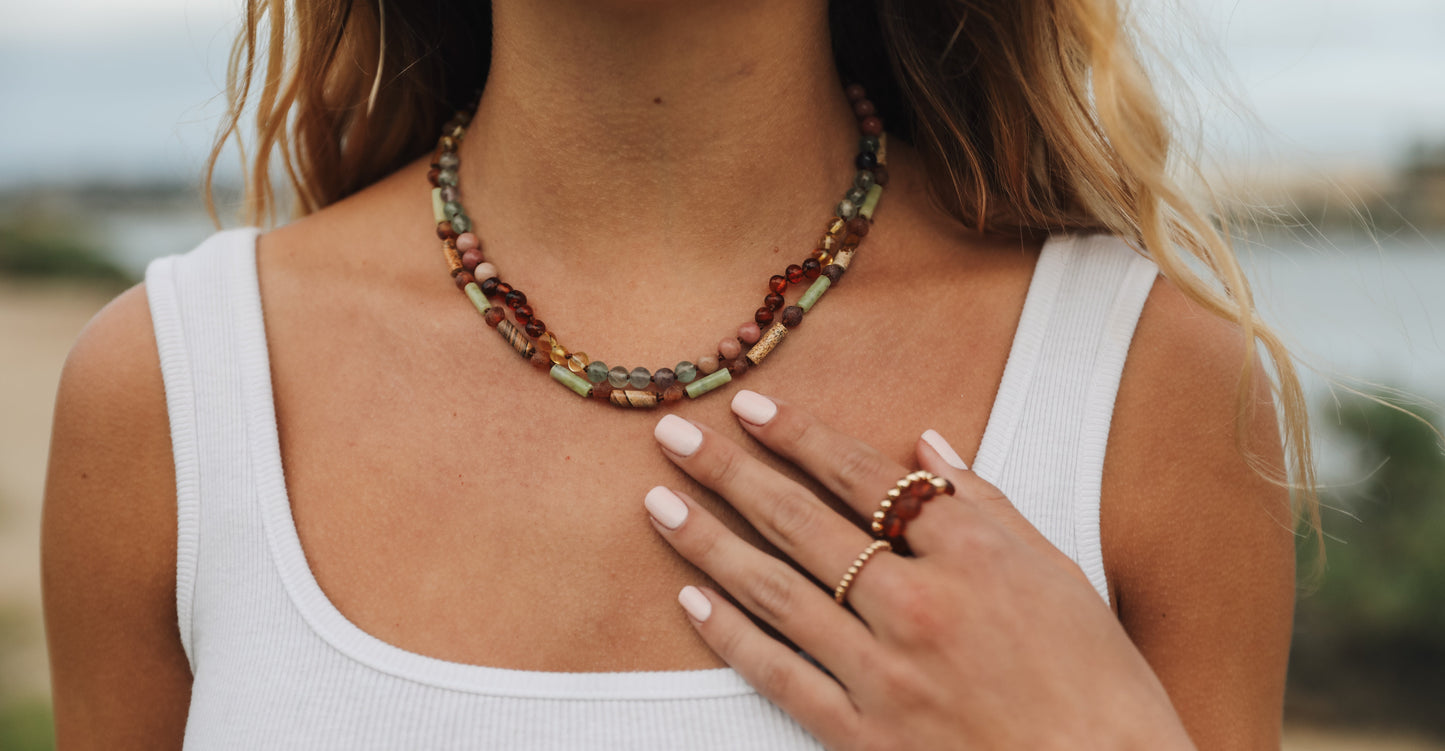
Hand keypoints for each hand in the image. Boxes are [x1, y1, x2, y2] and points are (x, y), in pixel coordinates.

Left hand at [645, 390, 1193, 749]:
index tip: (752, 409)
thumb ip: (986, 505)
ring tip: (657, 503)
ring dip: (708, 542)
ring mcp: (885, 674)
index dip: (801, 438)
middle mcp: (919, 606)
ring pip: (776, 593)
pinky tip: (691, 599)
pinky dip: (731, 636)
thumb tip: (925, 446)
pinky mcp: (864, 736)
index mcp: (973, 555)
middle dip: (731, 474)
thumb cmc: (1095, 677)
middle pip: (803, 524)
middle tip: (676, 437)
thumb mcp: (1057, 572)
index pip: (865, 477)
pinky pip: (780, 676)